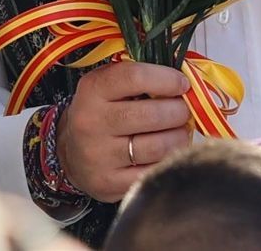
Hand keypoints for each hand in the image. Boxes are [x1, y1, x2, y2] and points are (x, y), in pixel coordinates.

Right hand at [58, 60, 191, 201]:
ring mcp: (97, 156)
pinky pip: (153, 172)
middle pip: (153, 115)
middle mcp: (91, 122)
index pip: (136, 77)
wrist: (71, 153)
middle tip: (183, 112)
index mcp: (93, 90)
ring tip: (177, 133)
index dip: (167, 79)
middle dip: (179, 112)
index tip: (183, 85)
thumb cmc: (105, 112)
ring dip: (178, 138)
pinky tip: (165, 153)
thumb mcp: (114, 86)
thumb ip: (146, 78)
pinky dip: (167, 161)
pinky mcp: (107, 183)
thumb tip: (188, 80)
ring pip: (158, 146)